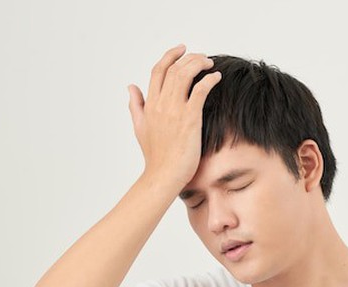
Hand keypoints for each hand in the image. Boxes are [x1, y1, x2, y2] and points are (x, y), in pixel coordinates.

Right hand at [127, 44, 221, 185]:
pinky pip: (200, 90)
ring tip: (210, 64)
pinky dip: (209, 79)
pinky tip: (216, 77)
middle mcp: (161, 104)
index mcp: (150, 105)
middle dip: (189, 57)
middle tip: (202, 56)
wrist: (164, 175)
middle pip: (173, 69)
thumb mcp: (140, 127)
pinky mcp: (190, 119)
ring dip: (199, 64)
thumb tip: (130, 87)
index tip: (182, 49)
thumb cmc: (155, 156)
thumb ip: (136, 105)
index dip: (170, 56)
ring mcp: (175, 110)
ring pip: (185, 74)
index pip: (158, 71)